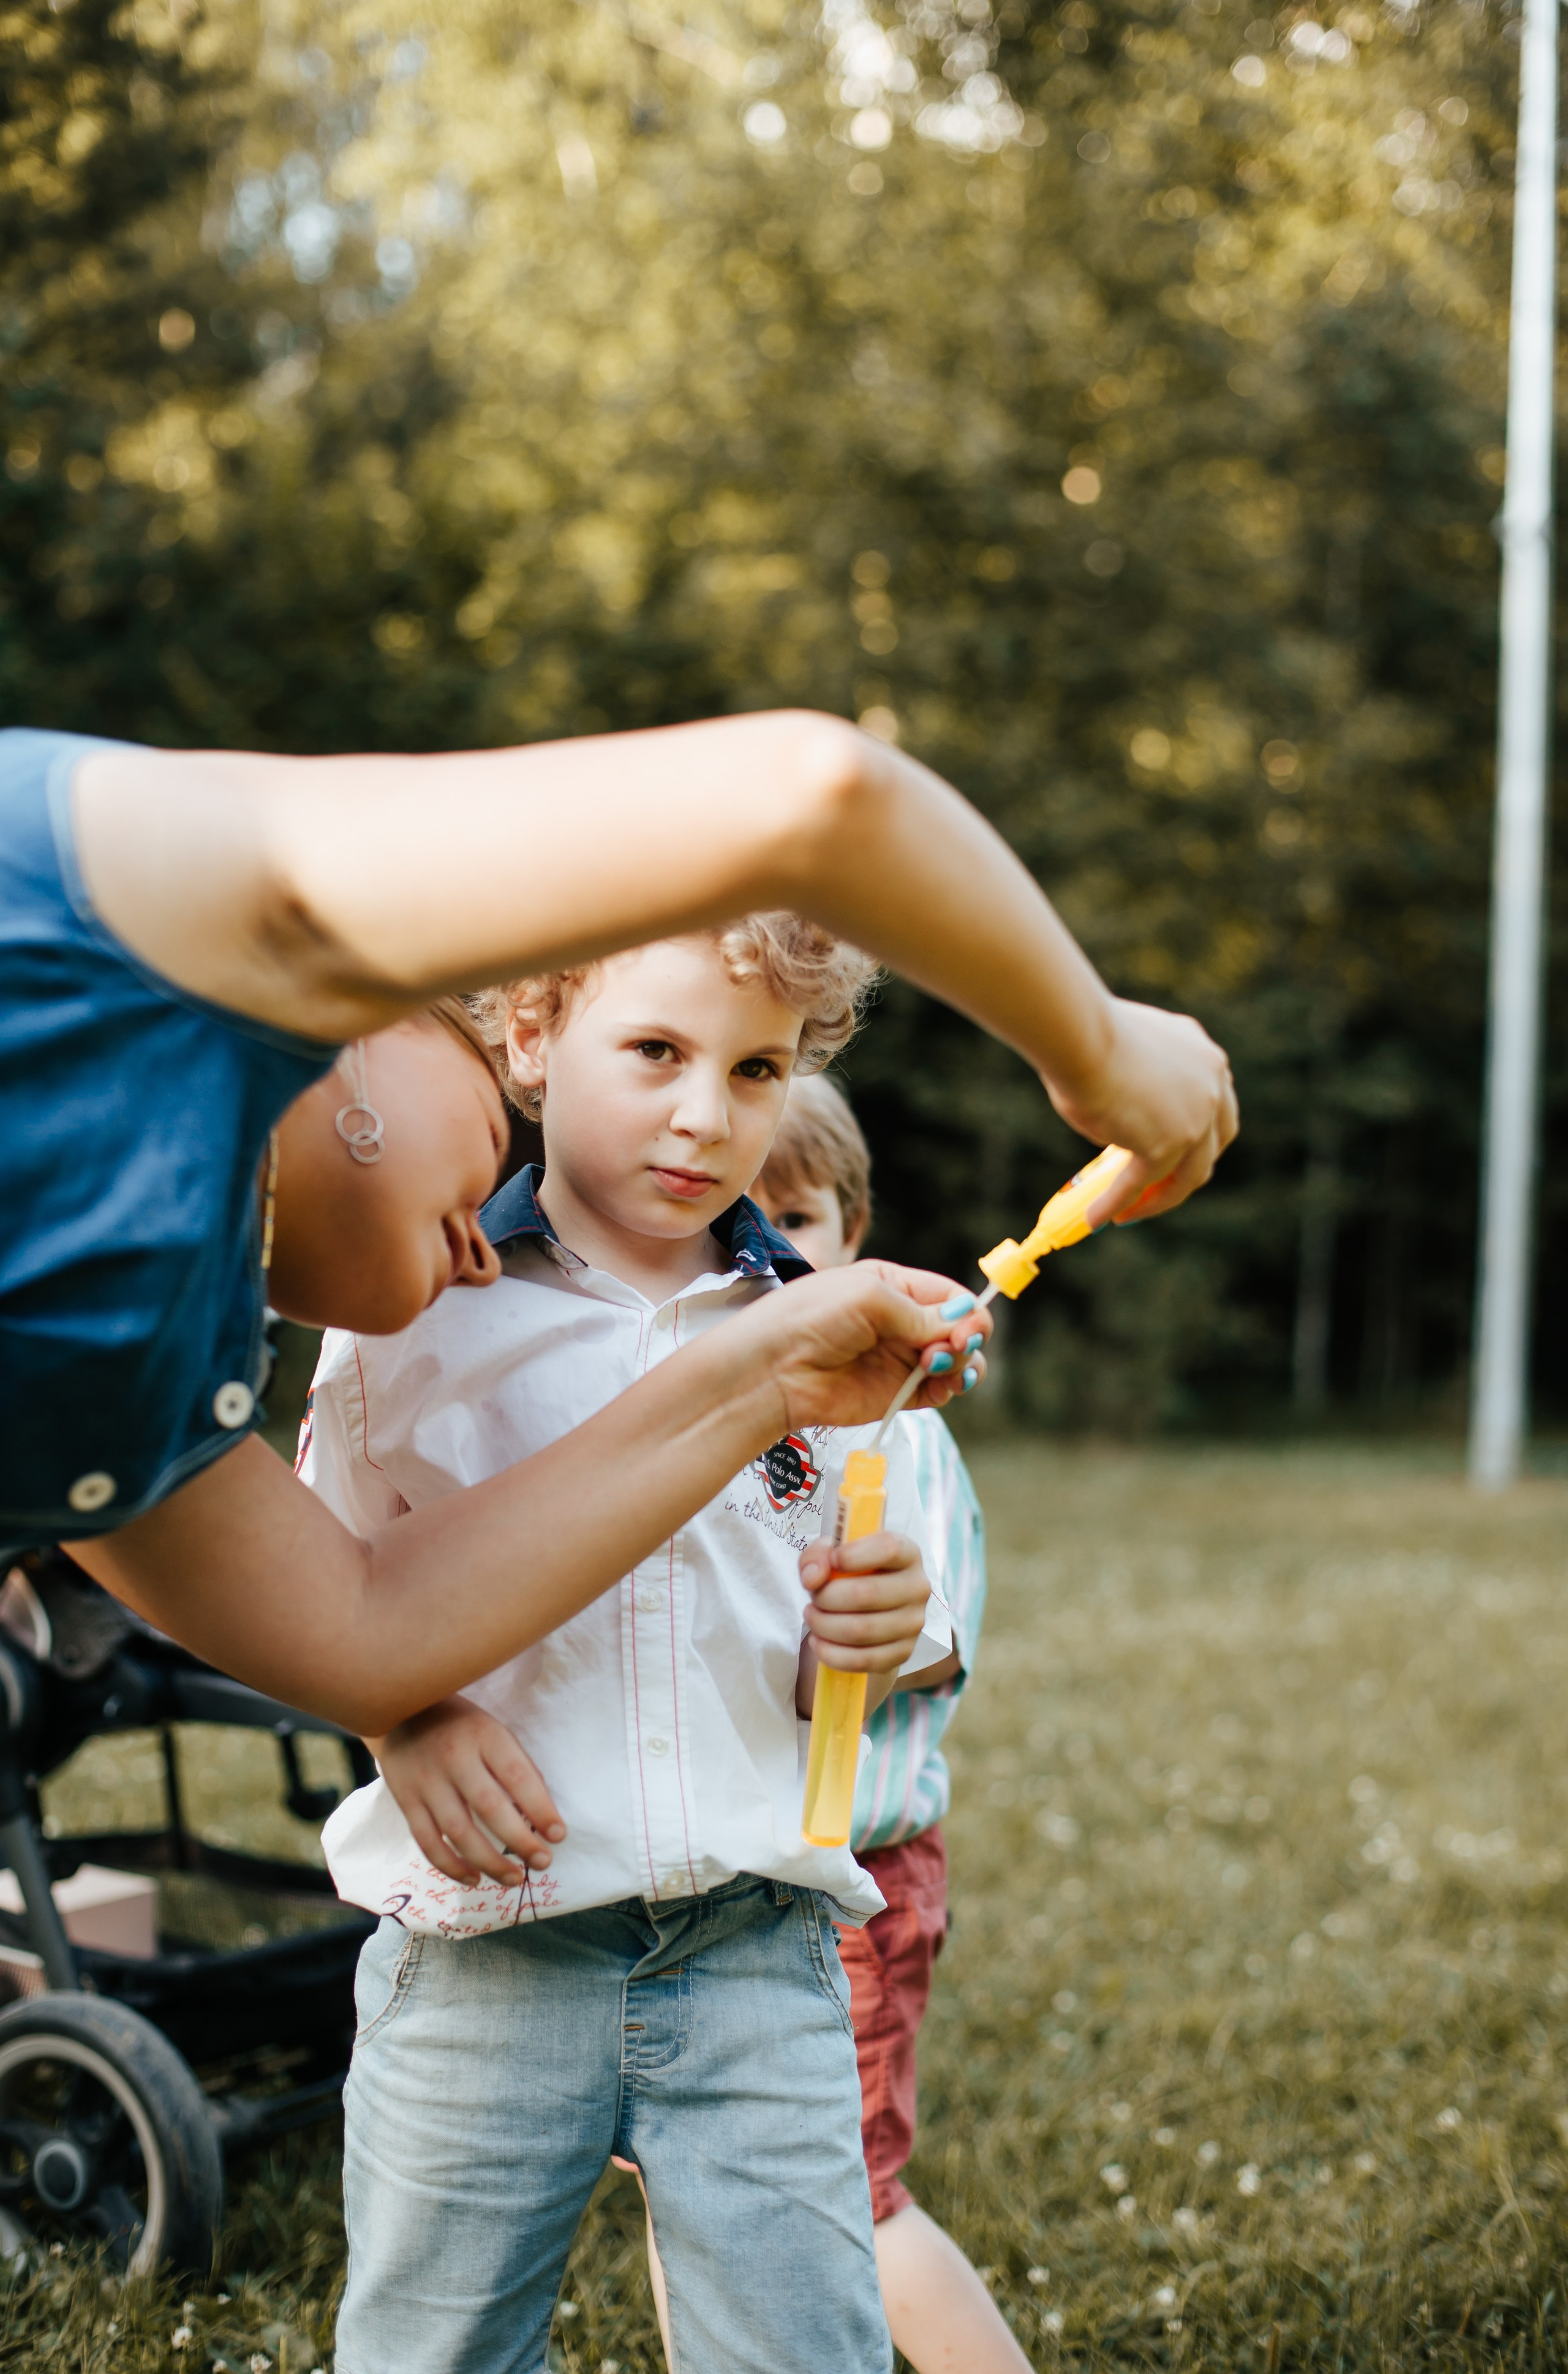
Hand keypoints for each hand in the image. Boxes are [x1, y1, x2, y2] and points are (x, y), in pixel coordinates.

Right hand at [368, 1694, 565, 1885]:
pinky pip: (428, 1842)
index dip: (541, 1808)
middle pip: (489, 1808)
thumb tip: (541, 1812)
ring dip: (489, 1861)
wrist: (398, 1711)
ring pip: (458, 1832)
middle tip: (543, 1861)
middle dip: (519, 1840)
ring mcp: (427, 1781)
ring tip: (513, 1878)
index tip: (558, 1835)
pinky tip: (474, 1878)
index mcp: (484, 1735)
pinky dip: (451, 1866)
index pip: (518, 1776)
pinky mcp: (406, 1800)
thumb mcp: (492, 1730)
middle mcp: (454, 1758)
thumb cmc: (460, 1725)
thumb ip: (514, 1765)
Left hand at [727, 1263, 989, 1435]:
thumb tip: (965, 1321)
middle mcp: (902, 1322)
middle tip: (945, 1351)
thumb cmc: (809, 1317)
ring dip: (961, 1365)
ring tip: (936, 1368)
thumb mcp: (868, 1296)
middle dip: (965, 1339)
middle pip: (960, 1329)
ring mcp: (900, 1359)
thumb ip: (920, 1311)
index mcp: (895, 1285)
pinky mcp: (896, 1394)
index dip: (970, 1312)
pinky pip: (938, 1392)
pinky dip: (948, 1390)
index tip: (968, 1330)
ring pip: (956, 1362)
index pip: (951, 1295)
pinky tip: (938, 1387)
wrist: (772, 1369)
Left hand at [796, 1530, 932, 1713]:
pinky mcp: (903, 1653)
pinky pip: (862, 1660)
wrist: (867, 1608)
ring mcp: (913, 1624)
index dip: (853, 1555)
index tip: (832, 1560)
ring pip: (860, 1630)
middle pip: (866, 1594)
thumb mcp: (831, 1554)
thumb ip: (817, 1557)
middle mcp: (917, 1588)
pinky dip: (831, 1653)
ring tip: (812, 1616)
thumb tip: (813, 1578)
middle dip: (826, 1597)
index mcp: (907, 1554)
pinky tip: (818, 1641)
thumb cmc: (850, 1573)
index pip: (889, 1549)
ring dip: (824, 1625)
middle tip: (813, 1597)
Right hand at [1049, 996, 1238, 1225]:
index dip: (1199, 1136)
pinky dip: (1117, 1203)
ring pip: (1187, 1177)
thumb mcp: (1131, 1058)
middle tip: (1154, 1188)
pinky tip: (1096, 1217)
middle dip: (1185, 1172)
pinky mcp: (1167, 1145)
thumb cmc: (1086, 1035)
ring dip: (1157, 1199)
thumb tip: (1122, 1127)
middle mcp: (1212, 1087)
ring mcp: (1195, 1119)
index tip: (1174, 1152)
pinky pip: (1140, 1183)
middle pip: (1212, 1147)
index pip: (1218, 1109)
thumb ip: (1143, 1087)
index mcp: (1206, 1058)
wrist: (1079, 1032)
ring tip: (1127, 1214)